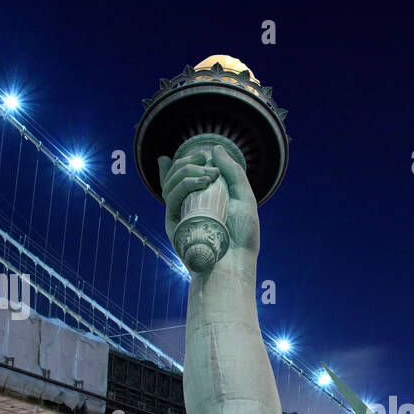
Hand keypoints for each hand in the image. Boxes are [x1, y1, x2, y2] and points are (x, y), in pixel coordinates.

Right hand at [158, 143, 258, 271]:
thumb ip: (232, 172)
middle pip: (174, 175)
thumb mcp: (244, 198)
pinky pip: (171, 198)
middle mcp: (188, 206)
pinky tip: (201, 181)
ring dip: (186, 170)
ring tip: (208, 174)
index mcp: (202, 200)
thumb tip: (215, 148)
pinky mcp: (174, 224)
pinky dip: (184, 184)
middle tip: (205, 161)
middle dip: (187, 162)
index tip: (202, 154)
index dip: (184, 160)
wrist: (236, 264)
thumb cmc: (242, 236)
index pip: (183, 175)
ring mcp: (179, 215)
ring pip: (170, 183)